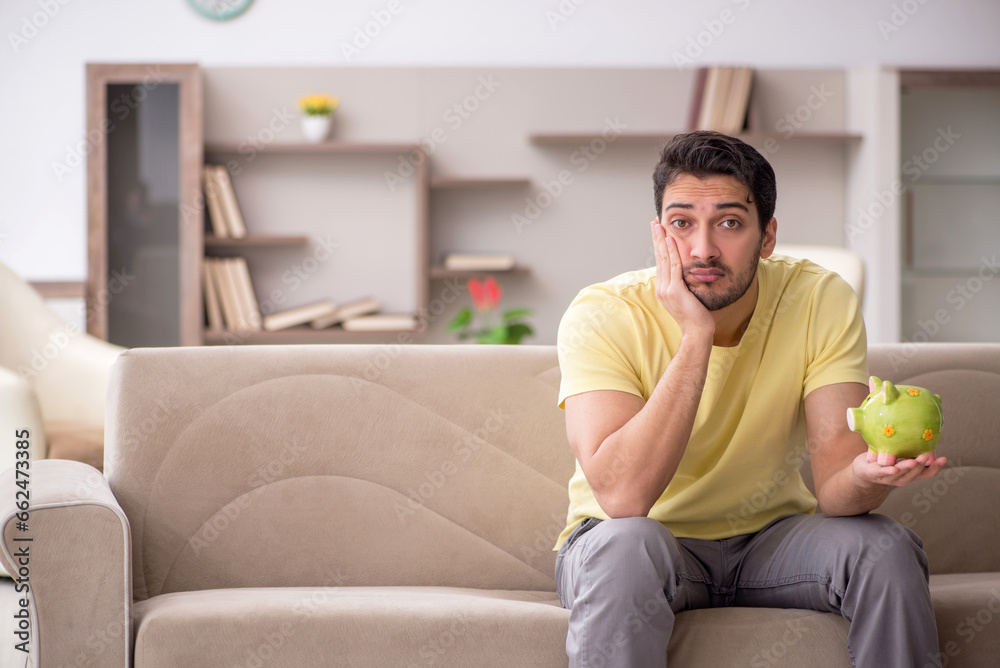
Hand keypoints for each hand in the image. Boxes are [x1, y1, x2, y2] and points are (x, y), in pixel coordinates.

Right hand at [651, 219, 713, 336]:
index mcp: (663, 288)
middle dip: (656, 238)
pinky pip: (673, 267)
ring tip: (659, 225)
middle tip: (654, 222)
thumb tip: (688, 275)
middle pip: (658, 257)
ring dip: (661, 240)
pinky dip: (672, 252)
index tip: (658, 231)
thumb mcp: (688, 297)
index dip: (659, 245)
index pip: (660, 262)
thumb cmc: (696, 317)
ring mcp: (667, 289)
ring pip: (663, 259)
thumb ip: (684, 285)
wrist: (697, 332)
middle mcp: (661, 288)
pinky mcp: (675, 291)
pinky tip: (671, 240)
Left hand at [851, 450, 947, 487]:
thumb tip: (922, 428)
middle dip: (920, 466)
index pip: (926, 473)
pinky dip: (888, 471)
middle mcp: (901, 478)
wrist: (863, 469)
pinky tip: (894, 468)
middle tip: (926, 456)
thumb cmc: (884, 460)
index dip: (936, 468)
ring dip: (907, 468)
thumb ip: (911, 448)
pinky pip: (882, 472)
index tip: (944, 458)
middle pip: (914, 474)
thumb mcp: (899, 454)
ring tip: (914, 462)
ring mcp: (887, 478)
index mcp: (910, 473)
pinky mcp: (873, 474)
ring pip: (899, 474)